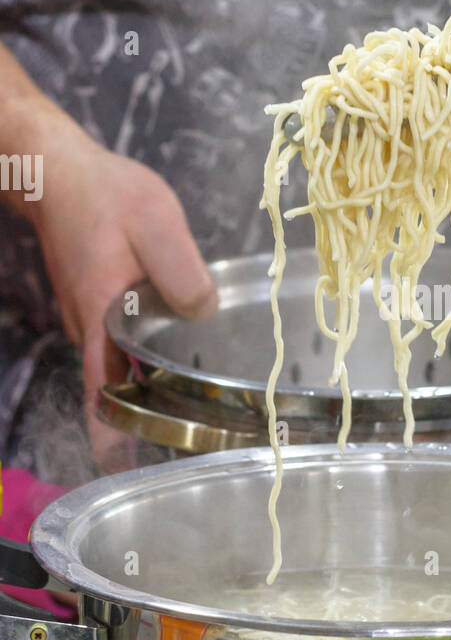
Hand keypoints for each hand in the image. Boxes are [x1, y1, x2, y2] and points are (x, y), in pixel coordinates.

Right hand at [30, 115, 217, 466]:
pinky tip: (178, 350)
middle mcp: (88, 326)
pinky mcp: (95, 302)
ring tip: (196, 401)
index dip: (113, 433)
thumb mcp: (157, 222)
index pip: (102, 389)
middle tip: (191, 439)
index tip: (125, 470)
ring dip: (148, 382)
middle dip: (144, 415)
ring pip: (120, 361)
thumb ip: (183, 271)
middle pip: (116, 383)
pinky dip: (144, 353)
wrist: (56, 169)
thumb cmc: (104, 193)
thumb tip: (204, 313)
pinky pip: (120, 340)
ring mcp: (88, 316)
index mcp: (100, 316)